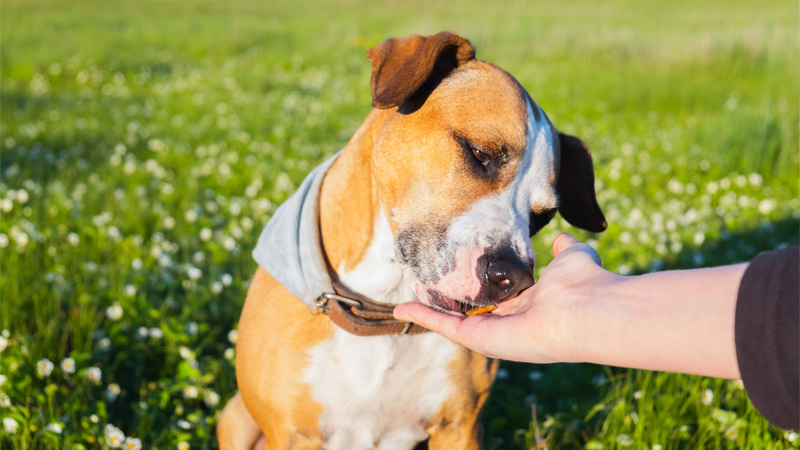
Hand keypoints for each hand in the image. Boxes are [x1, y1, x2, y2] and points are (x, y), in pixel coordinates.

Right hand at [393, 233, 619, 362]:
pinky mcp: (482, 339)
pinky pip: (446, 327)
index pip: (495, 299)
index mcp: (527, 305)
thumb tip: (561, 239)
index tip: (458, 277)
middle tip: (422, 291)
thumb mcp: (570, 258)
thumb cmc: (584, 284)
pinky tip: (401, 309)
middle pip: (469, 315)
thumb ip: (564, 250)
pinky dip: (423, 318)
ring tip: (402, 306)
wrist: (589, 307)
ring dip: (426, 315)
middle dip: (445, 306)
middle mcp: (509, 323)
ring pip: (451, 323)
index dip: (476, 288)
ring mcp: (494, 334)